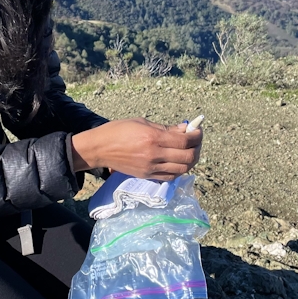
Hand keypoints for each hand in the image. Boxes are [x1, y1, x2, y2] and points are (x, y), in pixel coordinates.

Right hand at [71, 118, 202, 180]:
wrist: (100, 149)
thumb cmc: (118, 130)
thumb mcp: (142, 122)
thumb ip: (165, 128)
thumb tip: (184, 129)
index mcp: (153, 137)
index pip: (184, 141)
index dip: (196, 136)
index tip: (198, 131)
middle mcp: (154, 154)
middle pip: (187, 157)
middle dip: (197, 148)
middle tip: (196, 141)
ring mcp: (151, 167)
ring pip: (182, 169)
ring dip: (191, 160)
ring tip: (189, 151)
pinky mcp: (147, 176)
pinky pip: (171, 176)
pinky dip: (179, 169)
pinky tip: (178, 161)